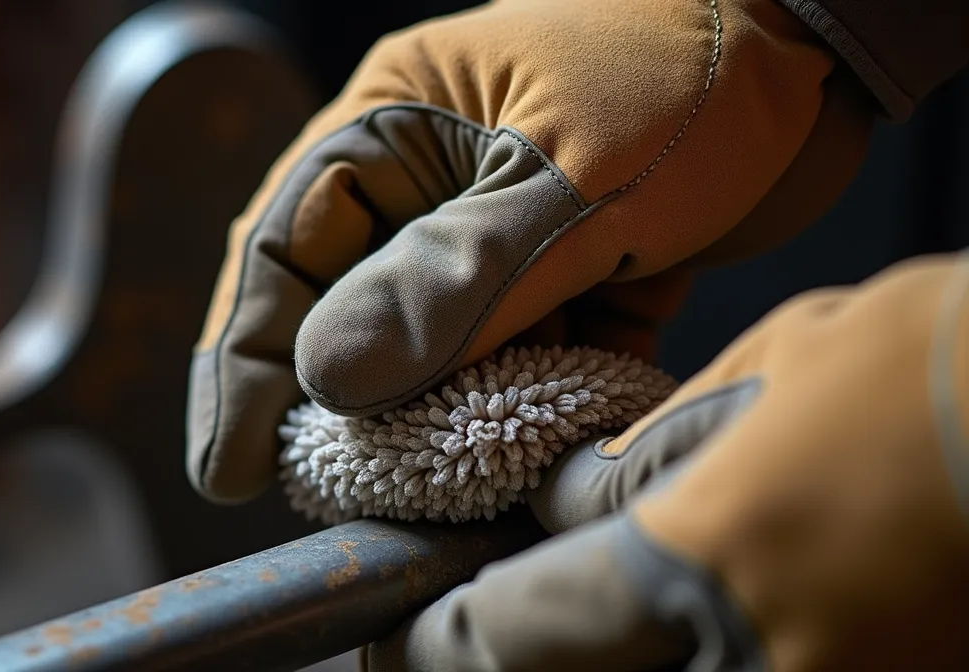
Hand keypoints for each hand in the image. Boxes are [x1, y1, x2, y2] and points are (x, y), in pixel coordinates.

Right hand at [187, 0, 874, 501]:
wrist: (814, 51)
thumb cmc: (681, 69)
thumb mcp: (564, 175)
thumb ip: (453, 278)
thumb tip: (332, 377)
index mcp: (391, 126)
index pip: (283, 250)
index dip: (246, 362)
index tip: (227, 465)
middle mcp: (425, 186)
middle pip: (347, 311)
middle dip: (344, 402)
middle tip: (333, 486)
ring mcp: (493, 236)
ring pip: (436, 348)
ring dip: (445, 415)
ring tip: (442, 479)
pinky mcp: (560, 276)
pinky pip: (520, 356)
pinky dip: (533, 400)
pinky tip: (546, 434)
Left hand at [367, 251, 968, 670]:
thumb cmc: (939, 368)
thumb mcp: (766, 372)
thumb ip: (637, 466)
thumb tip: (552, 515)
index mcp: (711, 566)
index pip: (503, 643)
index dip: (427, 643)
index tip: (399, 630)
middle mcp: (762, 670)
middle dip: (511, 665)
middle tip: (494, 614)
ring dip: (599, 662)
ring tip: (589, 608)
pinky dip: (690, 658)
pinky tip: (685, 622)